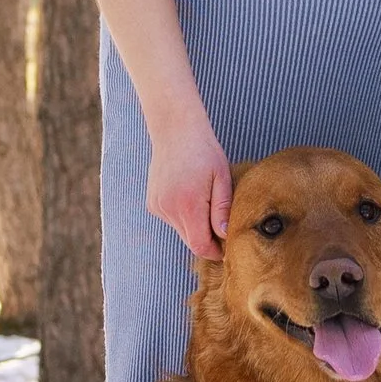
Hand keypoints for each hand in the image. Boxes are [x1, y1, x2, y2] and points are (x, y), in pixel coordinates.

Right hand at [146, 116, 231, 259]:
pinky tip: (189, 195)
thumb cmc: (204, 151)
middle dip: (207, 240)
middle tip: (221, 225)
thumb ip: (222, 209)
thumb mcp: (222, 178)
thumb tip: (224, 235)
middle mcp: (169, 209)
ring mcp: (158, 206)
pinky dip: (183, 216)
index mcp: (188, 204)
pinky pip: (172, 220)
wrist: (175, 130)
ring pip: (181, 231)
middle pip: (190, 241)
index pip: (200, 245)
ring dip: (195, 226)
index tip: (227, 247)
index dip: (215, 251)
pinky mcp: (153, 203)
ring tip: (205, 201)